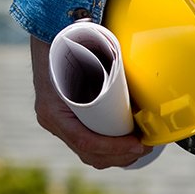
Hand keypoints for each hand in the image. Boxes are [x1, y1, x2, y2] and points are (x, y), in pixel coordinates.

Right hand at [30, 35, 152, 168]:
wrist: (49, 37)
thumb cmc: (69, 44)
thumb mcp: (85, 52)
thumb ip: (105, 58)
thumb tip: (135, 73)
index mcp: (53, 110)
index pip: (85, 141)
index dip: (113, 147)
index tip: (137, 143)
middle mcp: (52, 121)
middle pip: (88, 153)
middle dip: (120, 156)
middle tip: (146, 145)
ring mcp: (57, 124)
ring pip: (88, 153)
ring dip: (116, 156)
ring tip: (139, 146)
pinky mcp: (66, 122)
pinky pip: (86, 144)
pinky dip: (107, 150)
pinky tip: (125, 146)